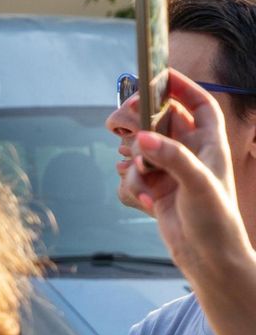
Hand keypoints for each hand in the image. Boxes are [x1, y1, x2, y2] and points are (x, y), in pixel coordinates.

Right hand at [125, 70, 255, 280]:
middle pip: (160, 120)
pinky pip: (133, 175)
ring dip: (134, 163)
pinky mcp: (155, 188)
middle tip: (119, 124)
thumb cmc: (215, 220)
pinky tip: (145, 202)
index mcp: (211, 143)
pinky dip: (132, 186)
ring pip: (141, 148)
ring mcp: (171, 169)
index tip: (157, 75)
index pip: (198, 102)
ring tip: (142, 177)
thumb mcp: (196, 184)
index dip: (180, 86)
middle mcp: (191, 152)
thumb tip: (141, 138)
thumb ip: (170, 157)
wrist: (208, 259)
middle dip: (139, 123)